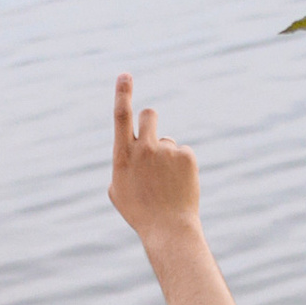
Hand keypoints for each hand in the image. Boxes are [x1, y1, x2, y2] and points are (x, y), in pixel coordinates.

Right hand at [109, 74, 202, 249]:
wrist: (168, 229)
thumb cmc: (139, 212)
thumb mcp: (118, 191)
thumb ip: (123, 165)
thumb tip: (131, 155)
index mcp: (122, 155)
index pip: (121, 116)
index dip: (122, 93)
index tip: (125, 75)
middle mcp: (144, 148)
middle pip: (149, 114)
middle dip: (151, 120)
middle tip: (153, 140)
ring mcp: (166, 151)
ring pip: (168, 141)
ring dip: (167, 155)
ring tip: (166, 183)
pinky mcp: (186, 156)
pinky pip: (183, 153)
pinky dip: (181, 167)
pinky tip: (179, 185)